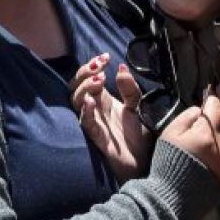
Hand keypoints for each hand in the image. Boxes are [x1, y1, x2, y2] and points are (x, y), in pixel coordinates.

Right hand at [71, 54, 151, 181]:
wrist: (144, 162)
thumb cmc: (137, 136)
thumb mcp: (138, 106)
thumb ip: (130, 89)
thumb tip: (121, 67)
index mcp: (102, 99)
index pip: (89, 78)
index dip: (93, 65)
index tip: (106, 57)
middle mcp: (94, 109)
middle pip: (76, 87)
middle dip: (84, 73)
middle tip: (99, 67)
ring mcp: (93, 122)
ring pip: (75, 102)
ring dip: (84, 88)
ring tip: (99, 80)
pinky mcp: (96, 137)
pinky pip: (85, 123)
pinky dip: (85, 111)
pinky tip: (91, 101)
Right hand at [160, 94, 219, 186]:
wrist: (171, 199)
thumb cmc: (167, 162)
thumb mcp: (170, 134)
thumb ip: (186, 117)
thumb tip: (200, 110)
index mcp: (206, 133)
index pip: (216, 108)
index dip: (211, 103)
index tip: (207, 102)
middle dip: (212, 129)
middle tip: (199, 134)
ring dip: (216, 145)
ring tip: (201, 152)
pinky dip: (216, 160)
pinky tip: (204, 165)